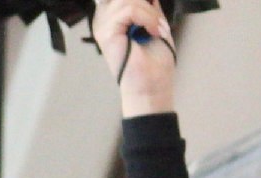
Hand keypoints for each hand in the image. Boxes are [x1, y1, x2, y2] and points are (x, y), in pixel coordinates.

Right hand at [89, 0, 177, 116]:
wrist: (153, 86)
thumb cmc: (154, 62)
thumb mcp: (155, 22)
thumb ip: (148, 6)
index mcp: (113, 16)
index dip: (141, 2)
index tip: (153, 9)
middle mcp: (104, 19)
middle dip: (146, 4)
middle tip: (158, 23)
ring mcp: (103, 25)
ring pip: (128, 0)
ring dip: (149, 13)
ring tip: (157, 29)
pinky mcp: (106, 32)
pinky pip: (129, 11)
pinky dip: (148, 19)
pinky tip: (153, 32)